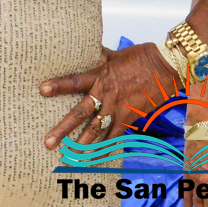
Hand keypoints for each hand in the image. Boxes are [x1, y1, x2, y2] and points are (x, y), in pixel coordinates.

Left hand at [40, 42, 180, 147]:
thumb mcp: (114, 54)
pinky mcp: (130, 118)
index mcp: (99, 76)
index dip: (58, 85)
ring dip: (82, 145)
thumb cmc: (140, 57)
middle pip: (80, 114)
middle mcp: (105, 94)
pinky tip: (97, 159)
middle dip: (63, 129)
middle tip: (48, 143)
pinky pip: (116, 136)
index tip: (42, 90)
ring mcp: (117, 108)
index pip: (74, 81)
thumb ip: (97, 56)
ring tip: (69, 158)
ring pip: (96, 130)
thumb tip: (84, 47)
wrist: (165, 67)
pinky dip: (107, 148)